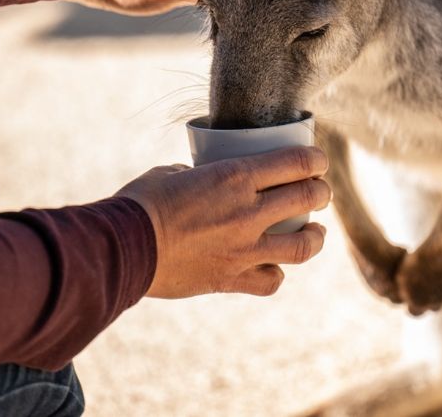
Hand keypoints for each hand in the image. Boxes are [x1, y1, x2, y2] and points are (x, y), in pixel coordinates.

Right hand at [117, 147, 330, 298]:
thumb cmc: (139, 203)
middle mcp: (248, 212)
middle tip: (319, 191)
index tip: (318, 161)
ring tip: (316, 233)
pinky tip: (274, 268)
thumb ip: (198, 176)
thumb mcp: (172, 174)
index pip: (296, 162)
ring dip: (316, 237)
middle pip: (308, 198)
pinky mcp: (230, 279)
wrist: (121, 249)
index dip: (315, 159)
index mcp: (235, 176)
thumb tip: (200, 179)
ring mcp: (243, 249)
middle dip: (321, 192)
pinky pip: (270, 281)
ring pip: (303, 246)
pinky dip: (276, 274)